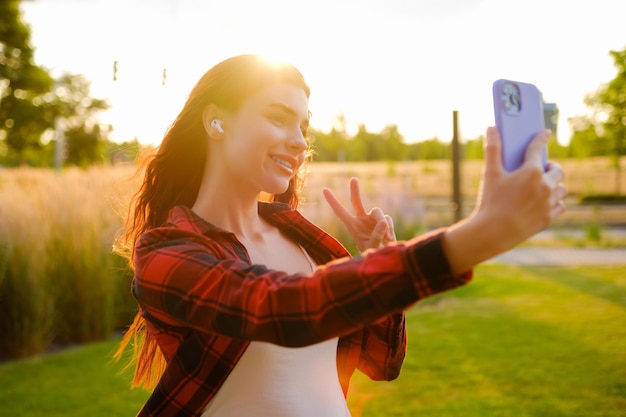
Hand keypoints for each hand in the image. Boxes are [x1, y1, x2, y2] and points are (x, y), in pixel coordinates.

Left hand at [323, 177, 395, 251]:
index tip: (324, 189)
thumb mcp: (372, 248)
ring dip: (382, 223)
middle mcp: (361, 220)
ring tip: (386, 239)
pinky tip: (390, 239)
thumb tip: (383, 222)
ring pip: (377, 211)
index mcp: (352, 227)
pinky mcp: (384, 221)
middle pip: (356, 202)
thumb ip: (377, 236)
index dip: (333, 201)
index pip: (340, 212)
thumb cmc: (372, 255)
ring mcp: (372, 220)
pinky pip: (387, 219)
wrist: (384, 259)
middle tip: (353, 179)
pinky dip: (390, 228)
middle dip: (355, 191)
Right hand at [443, 126, 566, 273]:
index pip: (538, 148)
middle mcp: (545, 185)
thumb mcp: (490, 174)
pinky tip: (547, 201)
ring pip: (561, 188)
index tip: (545, 133)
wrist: (493, 232)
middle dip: (552, 167)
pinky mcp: (548, 217)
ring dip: (555, 185)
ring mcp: (549, 202)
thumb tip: (491, 128)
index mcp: (531, 171)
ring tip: (545, 185)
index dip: (541, 138)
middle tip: (543, 167)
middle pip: (558, 170)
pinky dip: (555, 202)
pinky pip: (560, 206)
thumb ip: (493, 149)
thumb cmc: (490, 201)